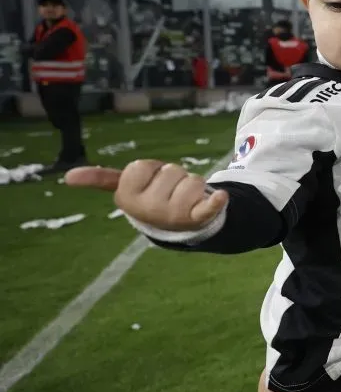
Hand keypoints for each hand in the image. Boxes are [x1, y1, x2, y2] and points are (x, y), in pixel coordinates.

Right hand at [65, 160, 227, 230]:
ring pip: (192, 179)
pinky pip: (209, 206)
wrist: (182, 225)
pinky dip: (217, 202)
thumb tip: (67, 176)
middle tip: (171, 192)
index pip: (142, 166)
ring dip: (193, 184)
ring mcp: (175, 216)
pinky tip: (222, 198)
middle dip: (174, 175)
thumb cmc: (154, 198)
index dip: (151, 169)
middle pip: (170, 170)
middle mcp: (149, 211)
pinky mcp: (199, 218)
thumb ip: (101, 179)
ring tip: (187, 199)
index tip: (150, 183)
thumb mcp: (127, 188)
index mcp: (128, 201)